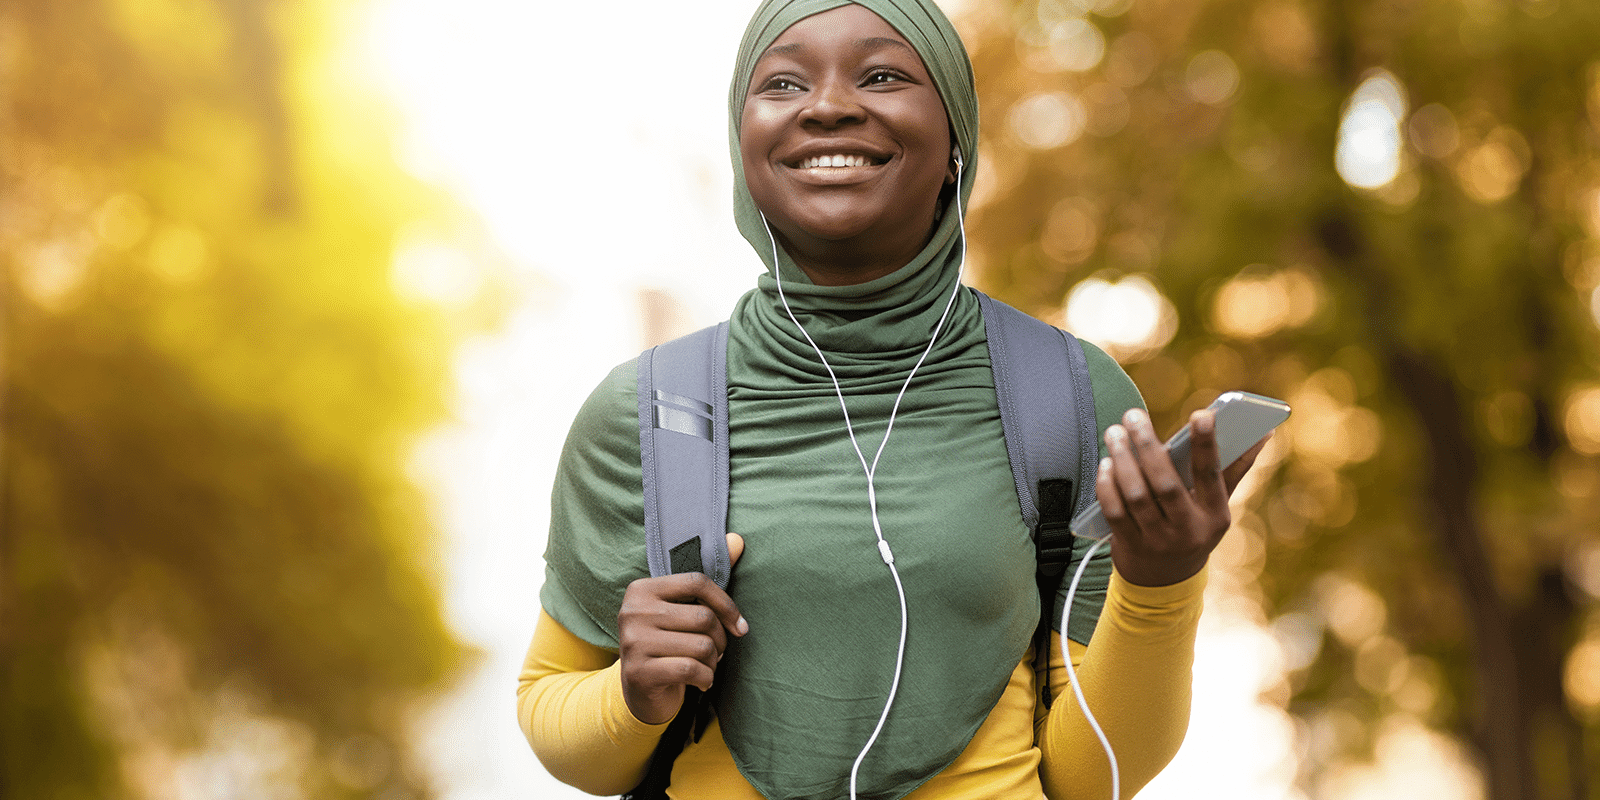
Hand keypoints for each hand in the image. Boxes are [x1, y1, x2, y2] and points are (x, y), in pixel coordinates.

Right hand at [618, 533, 746, 724]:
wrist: (640, 692)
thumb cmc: (668, 644)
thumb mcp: (682, 612)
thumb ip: (707, 581)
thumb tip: (737, 540)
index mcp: (642, 589)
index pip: (697, 582)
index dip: (726, 605)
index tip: (740, 626)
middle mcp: (632, 611)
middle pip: (703, 618)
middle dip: (720, 640)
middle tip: (716, 652)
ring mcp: (632, 642)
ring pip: (701, 646)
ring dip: (713, 662)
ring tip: (706, 667)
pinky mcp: (638, 672)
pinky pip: (691, 669)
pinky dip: (705, 678)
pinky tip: (701, 681)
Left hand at [1097, 408, 1268, 586]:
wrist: (1165, 580)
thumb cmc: (1193, 527)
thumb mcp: (1216, 506)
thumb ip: (1235, 468)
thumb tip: (1264, 432)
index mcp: (1216, 515)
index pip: (1211, 474)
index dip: (1207, 445)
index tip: (1202, 414)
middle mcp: (1189, 530)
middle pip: (1166, 484)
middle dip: (1147, 446)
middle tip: (1132, 416)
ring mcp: (1158, 541)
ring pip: (1136, 496)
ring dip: (1122, 461)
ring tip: (1114, 434)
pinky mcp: (1130, 546)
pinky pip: (1115, 512)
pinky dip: (1107, 486)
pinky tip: (1106, 464)